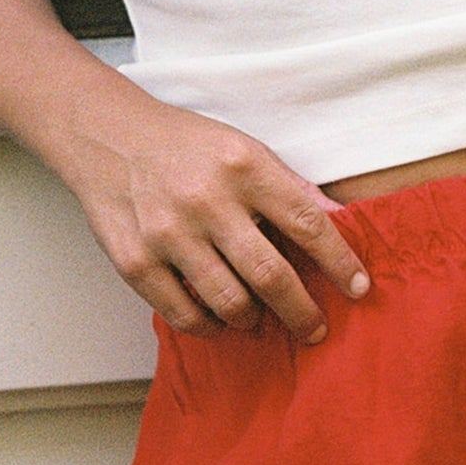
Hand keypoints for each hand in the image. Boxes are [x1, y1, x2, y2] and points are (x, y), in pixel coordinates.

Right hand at [65, 88, 369, 341]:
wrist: (106, 137)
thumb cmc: (186, 146)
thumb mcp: (245, 149)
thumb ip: (290, 188)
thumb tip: (341, 221)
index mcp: (243, 166)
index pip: (307, 222)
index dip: (339, 261)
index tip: (359, 288)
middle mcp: (206, 199)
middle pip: (271, 274)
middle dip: (302, 311)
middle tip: (315, 328)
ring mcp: (167, 233)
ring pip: (229, 302)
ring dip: (254, 319)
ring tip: (259, 316)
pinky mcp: (134, 260)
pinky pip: (183, 314)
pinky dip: (209, 326)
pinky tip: (218, 319)